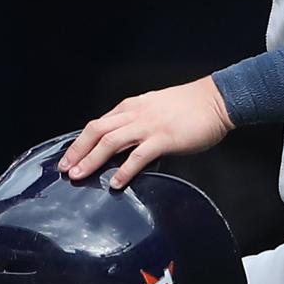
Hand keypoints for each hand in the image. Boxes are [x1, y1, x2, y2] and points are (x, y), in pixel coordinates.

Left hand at [61, 79, 232, 188]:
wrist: (217, 100)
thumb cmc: (189, 107)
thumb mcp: (155, 109)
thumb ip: (137, 123)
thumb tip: (124, 146)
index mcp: (131, 107)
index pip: (98, 124)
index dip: (80, 142)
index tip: (69, 158)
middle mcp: (135, 114)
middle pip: (97, 132)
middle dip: (78, 151)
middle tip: (66, 169)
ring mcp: (149, 125)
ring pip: (110, 142)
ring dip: (92, 160)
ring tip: (79, 176)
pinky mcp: (164, 138)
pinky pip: (138, 155)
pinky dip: (124, 170)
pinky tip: (115, 183)